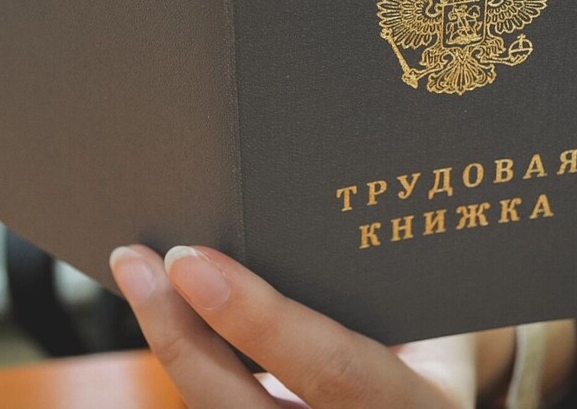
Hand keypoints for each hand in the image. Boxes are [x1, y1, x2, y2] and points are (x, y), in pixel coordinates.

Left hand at [108, 244, 515, 407]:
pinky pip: (220, 401)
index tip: (190, 261)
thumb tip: (278, 189)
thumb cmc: (438, 318)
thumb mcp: (425, 296)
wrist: (441, 385)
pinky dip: (186, 354)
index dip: (258, 320)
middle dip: (181, 337)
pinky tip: (160, 305)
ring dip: (170, 341)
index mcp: (419, 403)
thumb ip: (369, 267)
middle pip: (245, 408)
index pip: (335, 370)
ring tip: (135, 274)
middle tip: (137, 261)